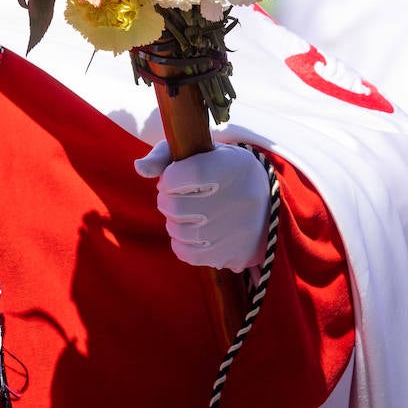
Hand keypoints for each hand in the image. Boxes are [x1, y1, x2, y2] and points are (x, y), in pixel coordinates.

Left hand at [135, 140, 270, 271]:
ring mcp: (237, 230)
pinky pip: (189, 254)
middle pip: (177, 206)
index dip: (169, 177)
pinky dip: (181, 244)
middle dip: (167, 200)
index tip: (171, 178)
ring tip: (184, 215)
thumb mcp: (202, 152)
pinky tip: (191, 233)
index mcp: (232, 166)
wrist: (268, 204)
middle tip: (174, 197)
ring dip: (173, 222)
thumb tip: (140, 168)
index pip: (187, 173)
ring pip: (180, 232)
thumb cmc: (223, 172)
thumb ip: (166, 155)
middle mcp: (239, 198)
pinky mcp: (235, 253)